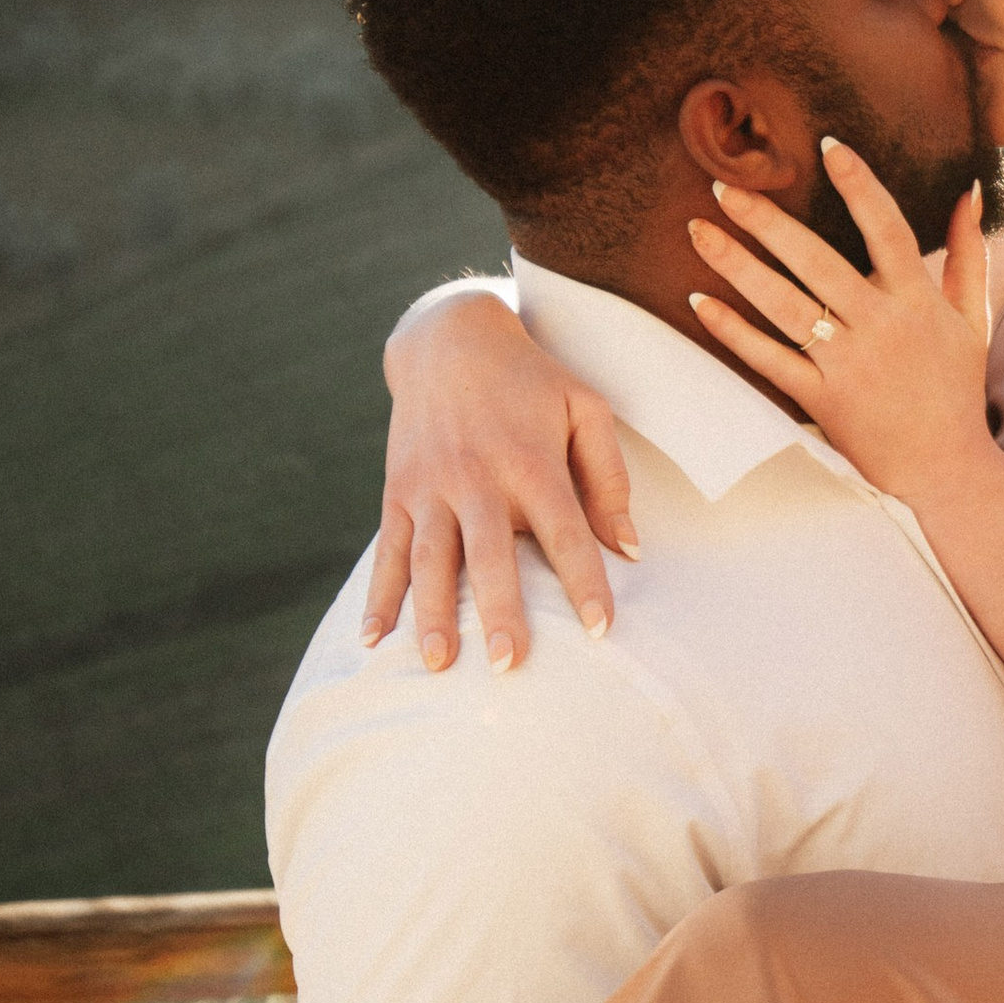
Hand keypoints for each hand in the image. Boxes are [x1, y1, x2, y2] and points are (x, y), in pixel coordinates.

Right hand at [361, 288, 636, 674]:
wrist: (448, 339)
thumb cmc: (531, 381)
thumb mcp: (585, 408)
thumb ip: (609, 477)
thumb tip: (629, 547)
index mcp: (530, 459)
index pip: (564, 530)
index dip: (584, 581)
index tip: (600, 629)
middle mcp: (476, 476)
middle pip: (489, 552)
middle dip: (499, 610)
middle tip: (509, 663)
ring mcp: (430, 486)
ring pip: (430, 558)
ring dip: (432, 613)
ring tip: (439, 663)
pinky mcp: (397, 492)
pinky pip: (386, 551)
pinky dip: (378, 597)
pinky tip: (374, 639)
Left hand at [688, 142, 996, 509]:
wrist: (946, 470)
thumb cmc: (956, 389)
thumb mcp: (971, 317)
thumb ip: (967, 252)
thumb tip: (968, 190)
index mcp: (916, 299)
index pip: (887, 228)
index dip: (859, 184)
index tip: (828, 145)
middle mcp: (879, 326)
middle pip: (816, 261)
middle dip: (767, 221)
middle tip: (724, 185)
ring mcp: (847, 364)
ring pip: (784, 305)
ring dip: (737, 266)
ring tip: (698, 231)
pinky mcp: (821, 399)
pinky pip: (769, 360)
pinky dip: (733, 332)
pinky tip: (700, 302)